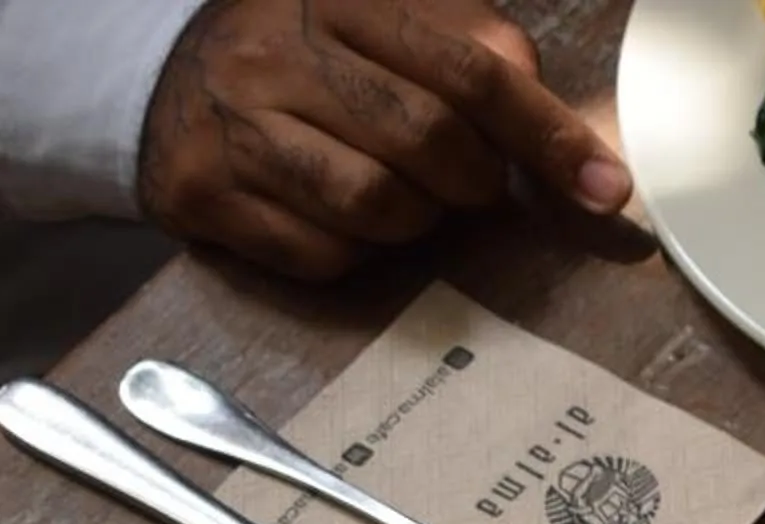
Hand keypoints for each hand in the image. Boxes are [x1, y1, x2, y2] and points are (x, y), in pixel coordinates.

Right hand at [137, 0, 632, 278]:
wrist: (159, 76)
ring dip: (414, 221)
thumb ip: (479, 58)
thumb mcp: (390, 24)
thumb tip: (572, 145)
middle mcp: (279, 55)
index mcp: (340, 2)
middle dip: (472, 181)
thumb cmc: (309, 57)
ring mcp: (236, 127)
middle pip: (430, 142)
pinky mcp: (205, 195)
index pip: (472, 71)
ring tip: (398, 194)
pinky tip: (336, 218)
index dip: (548, 135)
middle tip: (466, 183)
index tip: (604, 188)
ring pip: (378, 206)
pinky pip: (323, 256)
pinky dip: (352, 253)